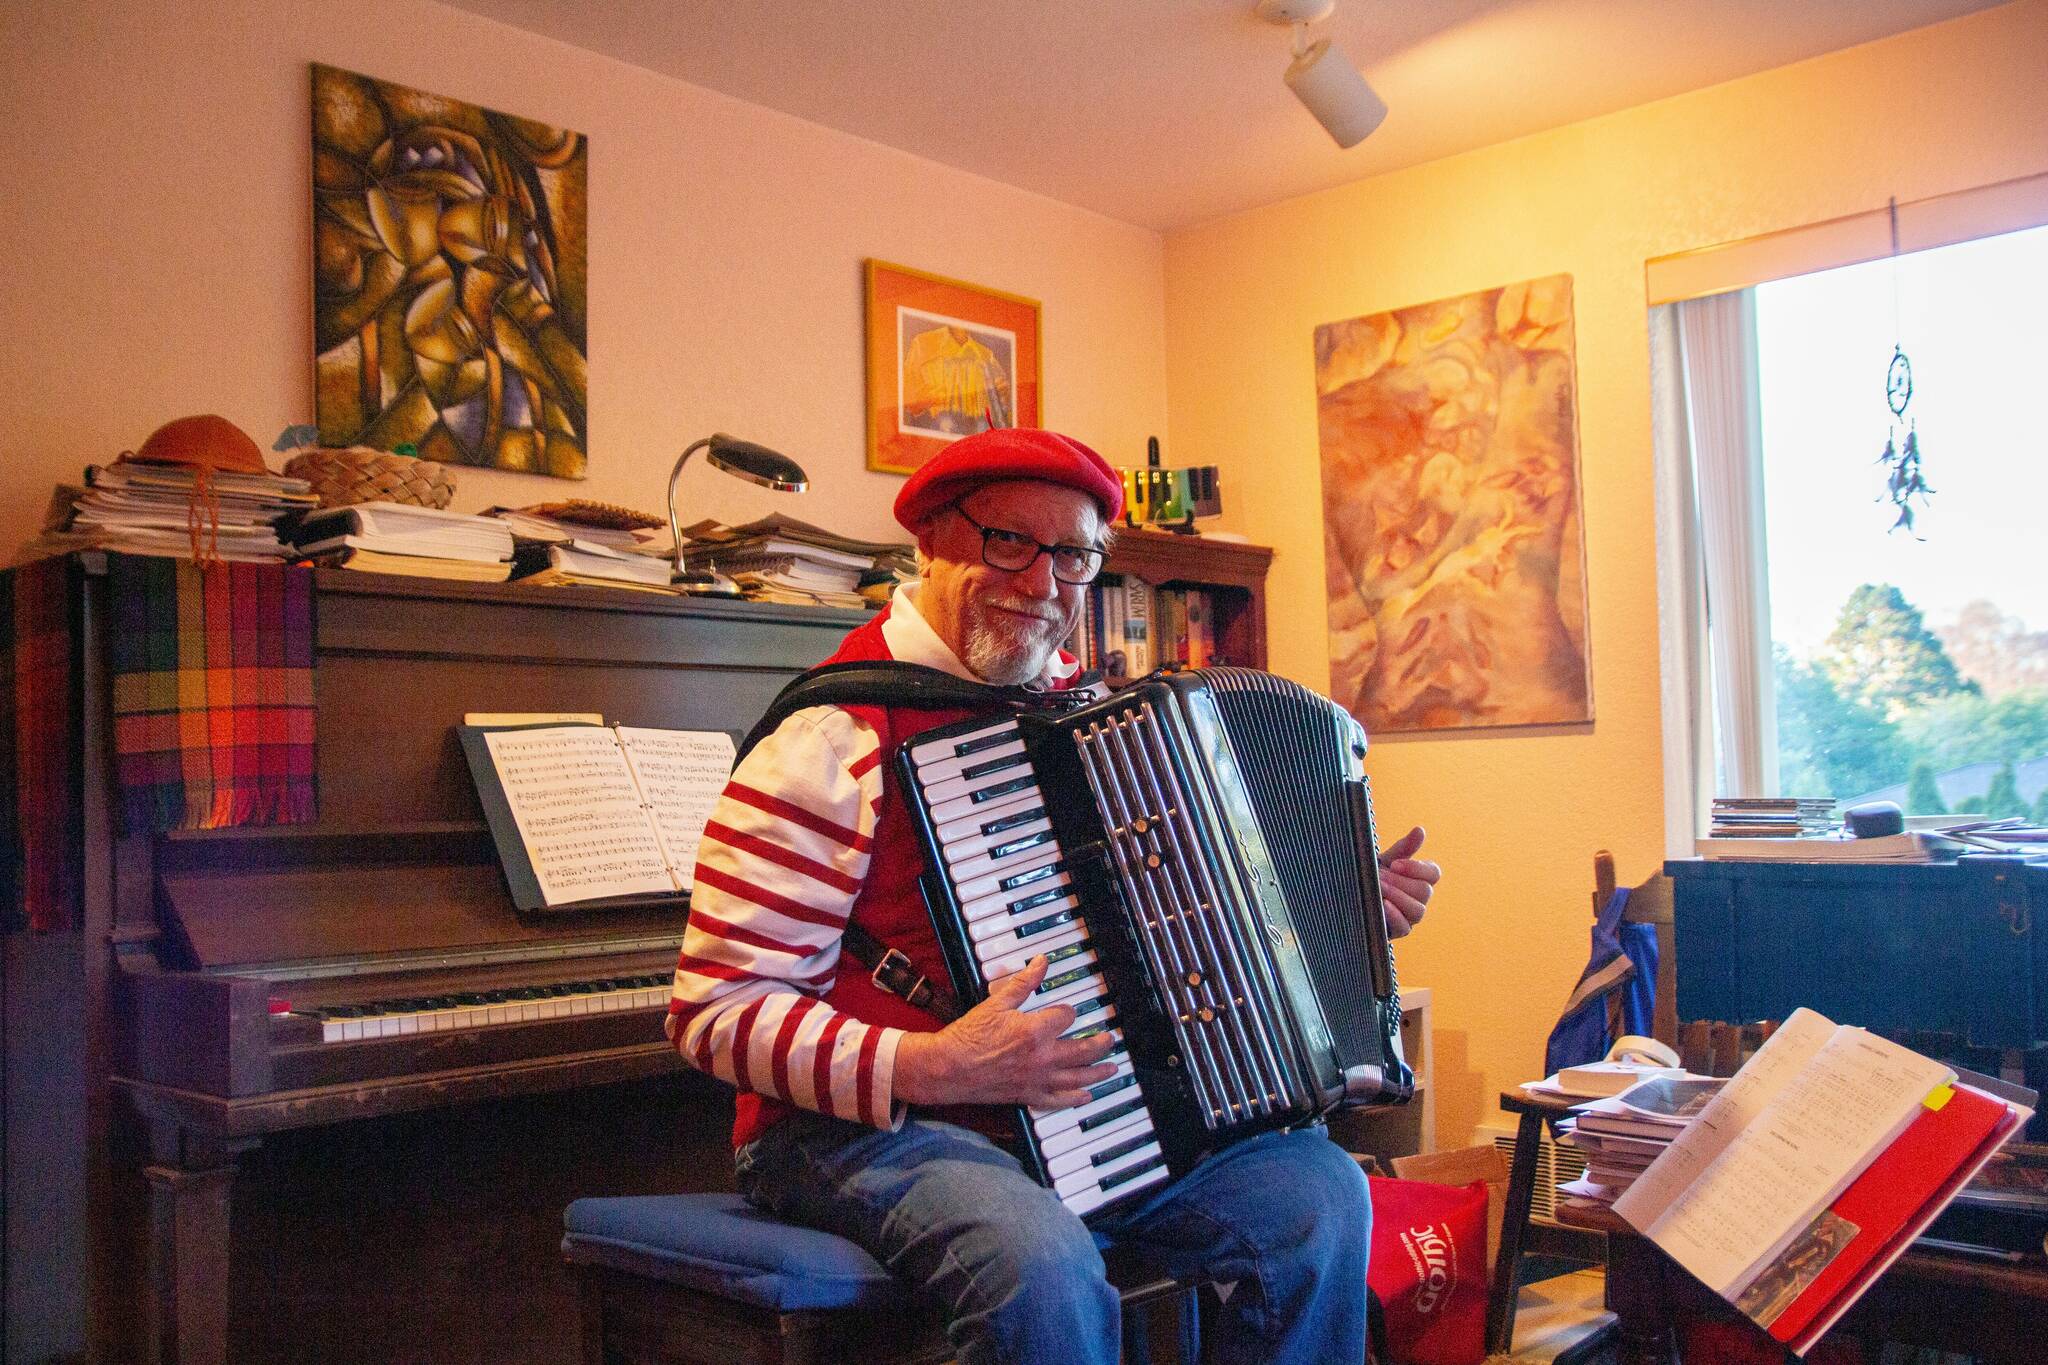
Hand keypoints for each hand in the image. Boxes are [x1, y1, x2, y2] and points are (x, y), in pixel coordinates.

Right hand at [893, 956, 1117, 1108]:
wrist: (949, 1068)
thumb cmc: (969, 1036)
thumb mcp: (996, 1002)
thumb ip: (1023, 983)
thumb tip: (1041, 963)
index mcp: (1035, 1031)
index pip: (1067, 1016)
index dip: (1068, 1010)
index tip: (1066, 1010)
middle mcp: (1042, 1057)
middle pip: (1083, 1050)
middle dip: (1100, 1044)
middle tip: (1110, 1039)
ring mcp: (1037, 1079)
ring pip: (1078, 1078)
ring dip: (1098, 1073)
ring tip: (1111, 1068)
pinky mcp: (1028, 1095)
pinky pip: (1058, 1101)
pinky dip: (1074, 1100)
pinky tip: (1085, 1097)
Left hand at [1378, 825, 1439, 937]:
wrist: (1344, 897)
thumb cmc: (1369, 877)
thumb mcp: (1383, 861)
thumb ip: (1402, 848)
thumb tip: (1420, 830)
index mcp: (1418, 880)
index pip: (1433, 874)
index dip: (1417, 868)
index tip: (1396, 864)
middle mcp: (1418, 900)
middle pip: (1425, 891)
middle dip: (1401, 882)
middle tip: (1380, 876)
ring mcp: (1409, 918)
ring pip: (1418, 910)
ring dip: (1397, 896)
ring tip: (1378, 888)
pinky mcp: (1398, 932)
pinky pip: (1404, 927)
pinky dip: (1394, 915)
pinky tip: (1382, 905)